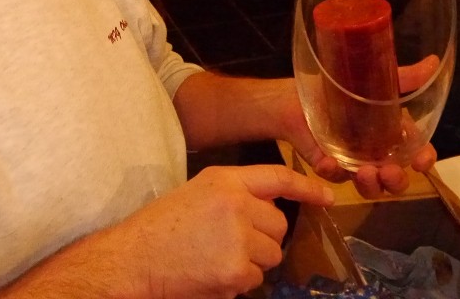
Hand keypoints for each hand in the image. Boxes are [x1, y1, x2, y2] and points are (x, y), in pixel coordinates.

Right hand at [111, 165, 332, 298]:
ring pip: (271, 255)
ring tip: (215, 257)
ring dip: (251, 262)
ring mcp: (237, 236)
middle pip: (279, 225)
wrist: (133, 257)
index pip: (277, 177)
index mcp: (225, 180)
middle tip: (227, 243)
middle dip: (262, 238)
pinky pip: (255, 280)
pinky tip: (210, 273)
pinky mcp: (235, 269)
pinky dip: (237, 283)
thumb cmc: (160, 227)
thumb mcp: (198, 193)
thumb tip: (269, 206)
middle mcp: (236, 203)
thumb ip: (233, 194)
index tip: (327, 196)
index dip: (306, 187)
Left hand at [283, 57, 439, 197]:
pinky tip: (328, 162)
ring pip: (368, 186)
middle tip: (389, 172)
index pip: (416, 153)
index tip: (422, 162)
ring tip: (365, 173)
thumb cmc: (337, 87)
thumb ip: (405, 77)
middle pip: (395, 179)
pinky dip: (332, 171)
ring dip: (370, 185)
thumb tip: (434, 62)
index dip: (424, 159)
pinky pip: (332, 175)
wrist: (298, 90)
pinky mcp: (327, 164)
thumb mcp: (373, 80)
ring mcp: (351, 161)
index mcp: (392, 133)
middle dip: (396, 181)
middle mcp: (375, 152)